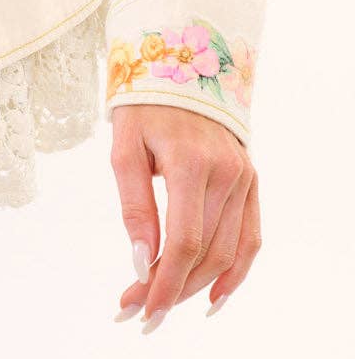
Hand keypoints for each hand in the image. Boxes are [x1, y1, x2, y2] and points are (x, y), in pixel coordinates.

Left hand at [110, 102, 260, 331]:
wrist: (181, 65)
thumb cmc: (144, 105)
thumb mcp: (124, 147)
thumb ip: (134, 205)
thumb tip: (140, 261)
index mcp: (190, 162)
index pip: (183, 241)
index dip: (163, 282)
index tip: (138, 308)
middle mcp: (225, 172)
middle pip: (204, 252)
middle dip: (172, 289)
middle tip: (138, 309)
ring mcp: (243, 177)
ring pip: (227, 251)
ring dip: (196, 287)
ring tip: (163, 303)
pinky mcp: (250, 180)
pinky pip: (250, 236)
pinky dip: (236, 272)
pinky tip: (214, 298)